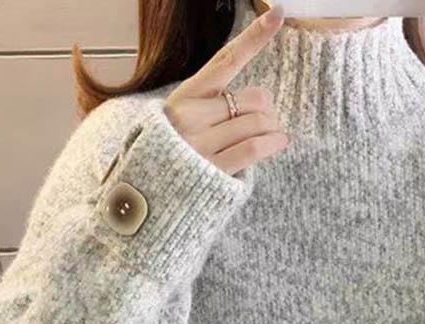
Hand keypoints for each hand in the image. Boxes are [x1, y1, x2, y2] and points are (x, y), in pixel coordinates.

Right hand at [163, 3, 290, 175]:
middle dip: (266, 110)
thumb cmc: (166, 163)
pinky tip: (279, 142)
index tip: (278, 14)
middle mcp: (190, 117)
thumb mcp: (177, 126)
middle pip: (253, 99)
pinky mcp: (213, 169)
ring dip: (272, 130)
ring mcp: (201, 144)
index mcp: (183, 99)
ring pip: (257, 123)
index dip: (255, 37)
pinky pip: (254, 147)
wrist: (145, 203)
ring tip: (273, 137)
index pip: (225, 61)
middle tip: (266, 122)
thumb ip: (207, 109)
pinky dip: (273, 143)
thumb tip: (256, 103)